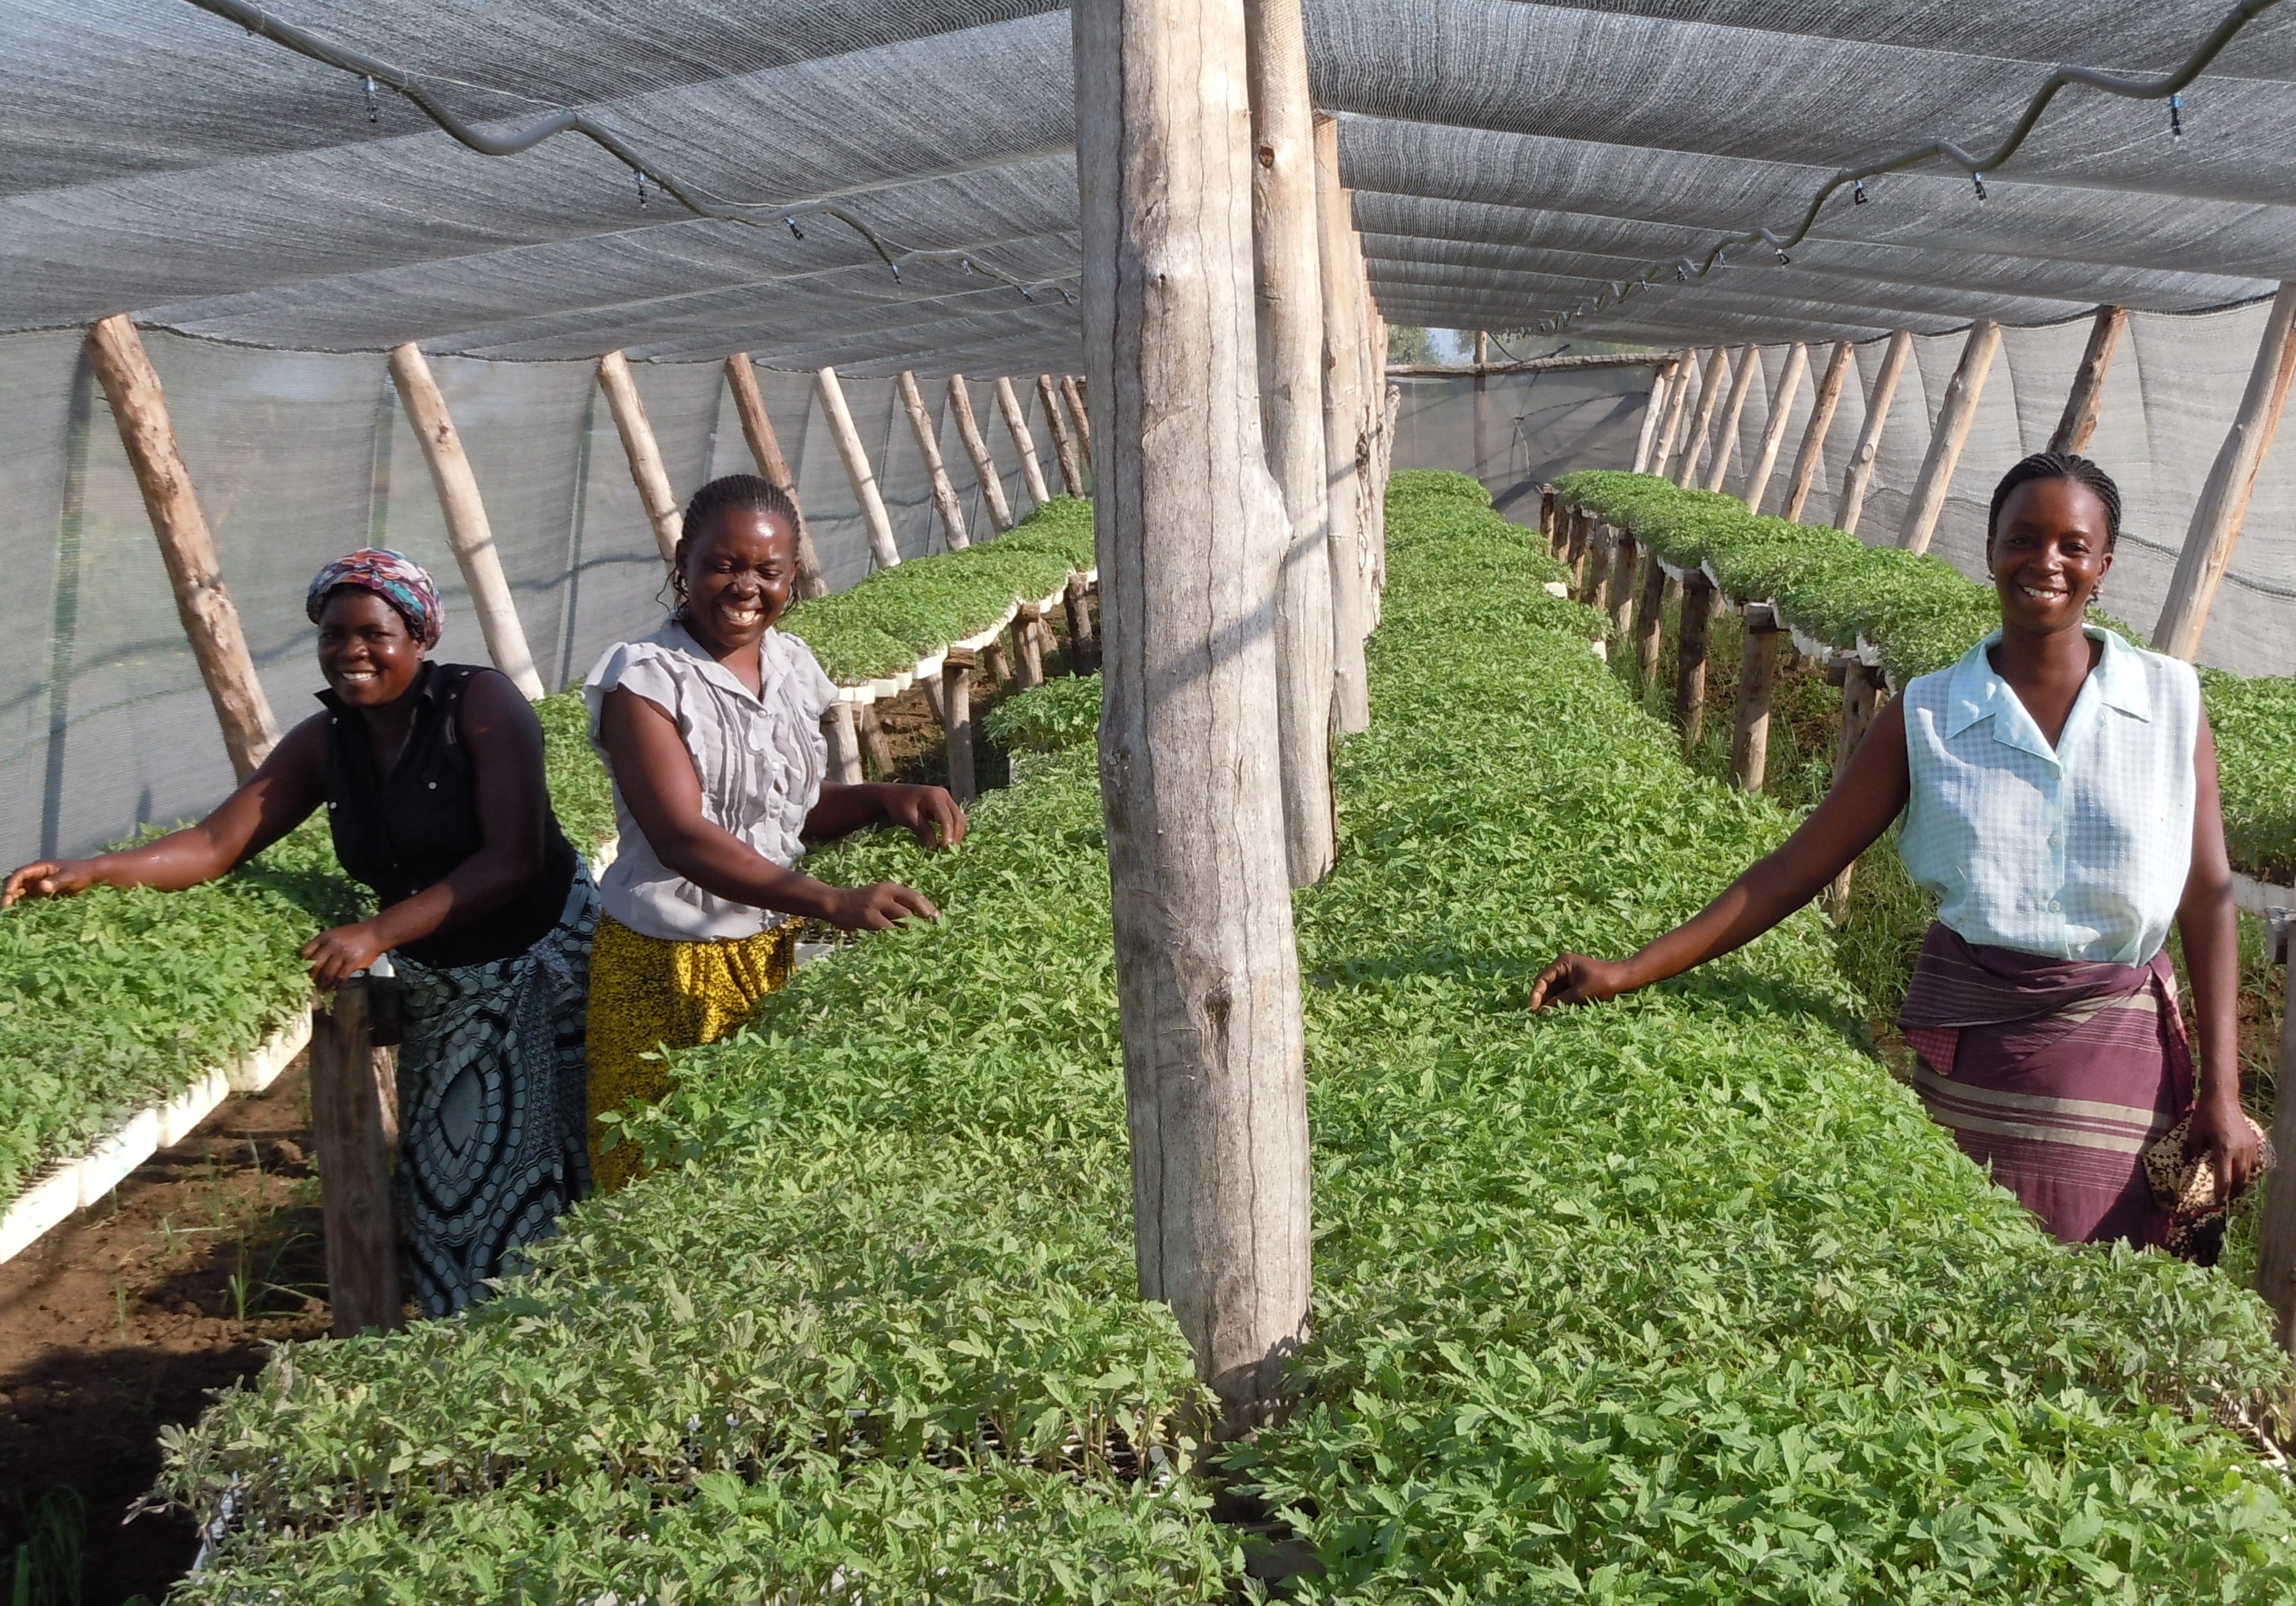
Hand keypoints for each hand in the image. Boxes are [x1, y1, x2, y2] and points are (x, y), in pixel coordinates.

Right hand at [3, 859, 99, 907]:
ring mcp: (37, 883)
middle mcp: (35, 875)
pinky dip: (22, 904)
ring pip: (20, 891)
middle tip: (6, 906)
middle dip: (9, 892)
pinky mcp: (41, 892)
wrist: (92, 876)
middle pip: (16, 882)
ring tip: (10, 912)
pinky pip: (28, 898)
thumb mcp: (71, 877)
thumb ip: (57, 881)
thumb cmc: (82, 873)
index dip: (12, 883)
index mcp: (40, 867)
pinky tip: (19, 913)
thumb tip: (42, 886)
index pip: (20, 874)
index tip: (9, 894)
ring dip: (13, 899)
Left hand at [301, 921, 391, 989]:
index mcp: (325, 936)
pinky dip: (337, 984)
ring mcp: (342, 953)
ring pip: (327, 973)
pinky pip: (341, 976)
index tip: (301, 971)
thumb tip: (316, 963)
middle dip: (311, 977)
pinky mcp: (353, 961)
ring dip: (324, 984)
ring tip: (322, 990)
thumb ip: (327, 946)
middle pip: (315, 964)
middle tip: (309, 985)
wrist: (376, 932)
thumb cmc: (356, 934)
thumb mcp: (337, 934)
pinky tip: (336, 988)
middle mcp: (331, 944)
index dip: (302, 962)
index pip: (307, 950)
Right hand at [824, 881, 939, 931]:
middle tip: (932, 926)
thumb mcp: (879, 896)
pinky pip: (889, 928)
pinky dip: (895, 933)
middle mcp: (884, 893)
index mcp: (889, 886)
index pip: (914, 895)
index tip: (937, 917)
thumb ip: (896, 903)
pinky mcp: (870, 918)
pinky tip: (895, 937)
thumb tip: (920, 916)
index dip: (928, 907)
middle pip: (912, 905)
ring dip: (909, 927)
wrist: (835, 903)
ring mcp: (877, 905)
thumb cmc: (861, 902)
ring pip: (903, 917)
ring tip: (912, 934)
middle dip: (924, 916)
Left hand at [882, 785, 966, 850]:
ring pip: (958, 818)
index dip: (948, 834)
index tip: (945, 848)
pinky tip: (947, 840)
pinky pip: (953, 818)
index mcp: (935, 796)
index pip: (946, 818)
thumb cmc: (898, 804)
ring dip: (956, 833)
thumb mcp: (908, 818)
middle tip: (950, 851)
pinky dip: (952, 829)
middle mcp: (944, 795)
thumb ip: (922, 831)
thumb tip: (934, 847)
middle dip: (956, 835)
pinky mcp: (945, 805)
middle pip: (958, 817)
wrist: (892, 795)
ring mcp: (946, 800)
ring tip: (949, 848)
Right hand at [1527, 953, 1634, 1011]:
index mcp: (1562, 962)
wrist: (1625, 979)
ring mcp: (1569, 974)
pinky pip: (1563, 992)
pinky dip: (1560, 1002)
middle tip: (1538, 1015)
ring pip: (1554, 989)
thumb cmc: (1603, 982)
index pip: (1543, 979)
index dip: (1536, 994)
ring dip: (1551, 1002)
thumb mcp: (1579, 994)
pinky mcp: (1576, 982)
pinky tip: (1557, 1012)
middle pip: (1546, 984)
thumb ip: (1560, 1002)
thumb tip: (1543, 1013)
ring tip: (1546, 1016)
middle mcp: (1563, 966)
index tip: (1533, 1009)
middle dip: (1542, 999)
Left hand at [2186, 1096, 2262, 1206]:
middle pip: (2241, 1180)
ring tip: (2231, 1188)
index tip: (2217, 1204)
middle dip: (2233, 1192)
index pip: (2225, 1180)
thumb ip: (2193, 1152)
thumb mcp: (2194, 1134)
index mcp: (2224, 1150)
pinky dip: (2247, 1171)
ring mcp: (2250, 1146)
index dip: (2221, 1195)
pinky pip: (2253, 1162)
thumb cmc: (2205, 1115)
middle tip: (2224, 1198)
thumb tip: (2190, 1168)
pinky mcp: (2254, 1142)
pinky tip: (2239, 1172)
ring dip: (2241, 1182)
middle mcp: (2240, 1151)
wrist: (2222, 1097)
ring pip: (2249, 1173)